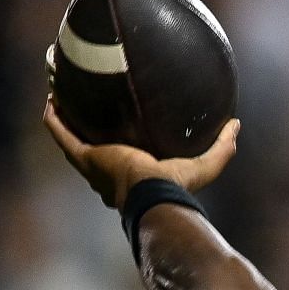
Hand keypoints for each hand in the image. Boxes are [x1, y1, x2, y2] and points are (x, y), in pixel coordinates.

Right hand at [43, 96, 239, 208]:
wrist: (153, 194)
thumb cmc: (177, 187)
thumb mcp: (205, 166)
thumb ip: (222, 148)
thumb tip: (236, 124)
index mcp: (131, 176)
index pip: (121, 161)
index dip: (115, 145)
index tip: (118, 125)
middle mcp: (106, 174)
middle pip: (90, 147)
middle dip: (85, 128)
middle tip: (84, 106)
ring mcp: (92, 165)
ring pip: (70, 139)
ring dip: (64, 118)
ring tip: (61, 95)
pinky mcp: (84, 157)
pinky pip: (61, 133)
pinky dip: (54, 118)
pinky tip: (52, 97)